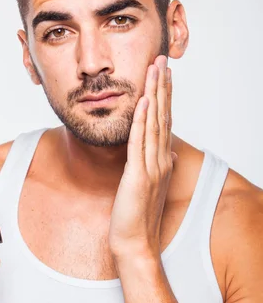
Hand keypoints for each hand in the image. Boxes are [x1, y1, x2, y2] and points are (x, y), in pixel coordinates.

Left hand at [108, 55, 176, 261]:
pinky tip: (143, 102)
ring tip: (154, 70)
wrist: (135, 243)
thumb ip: (157, 166)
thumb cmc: (138, 216)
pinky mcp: (139, 177)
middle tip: (161, 59)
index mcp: (161, 160)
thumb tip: (167, 153)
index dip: (164, 96)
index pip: (164, 121)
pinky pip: (140, 144)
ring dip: (154, 95)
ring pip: (154, 124)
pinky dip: (141, 121)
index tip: (162, 74)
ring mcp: (152, 167)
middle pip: (162, 116)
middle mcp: (160, 160)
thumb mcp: (149, 187)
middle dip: (161, 86)